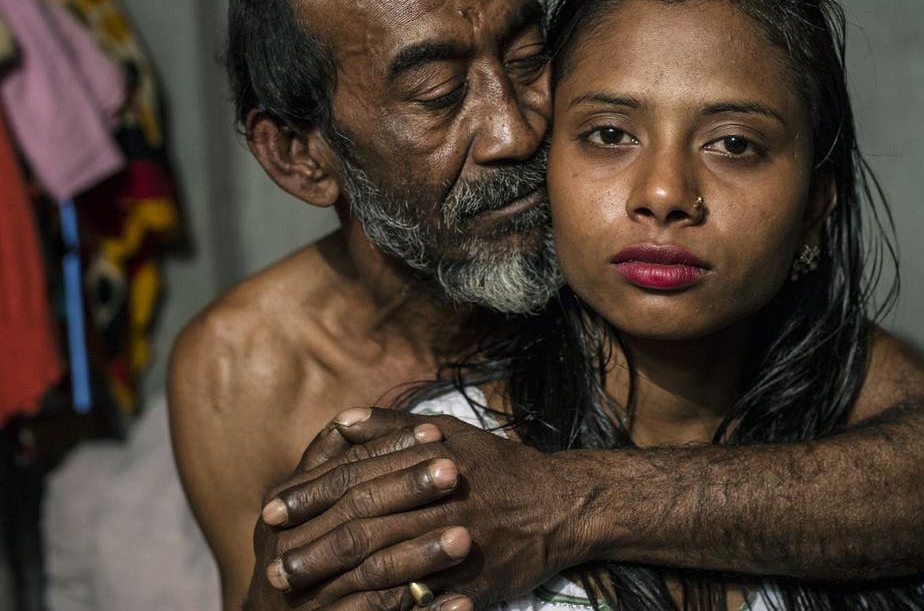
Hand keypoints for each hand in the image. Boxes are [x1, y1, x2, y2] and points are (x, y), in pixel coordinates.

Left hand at [262, 407, 581, 609]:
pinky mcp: (475, 582)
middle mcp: (440, 499)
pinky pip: (425, 598)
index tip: (270, 509)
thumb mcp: (449, 432)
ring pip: (385, 563)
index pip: (356, 476)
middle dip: (312, 545)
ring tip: (296, 591)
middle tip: (271, 564)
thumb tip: (340, 422)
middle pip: (363, 524)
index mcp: (429, 459)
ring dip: (335, 579)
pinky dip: (387, 606)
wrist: (561, 503)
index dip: (310, 494)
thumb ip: (392, 428)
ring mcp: (459, 543)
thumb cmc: (497, 465)